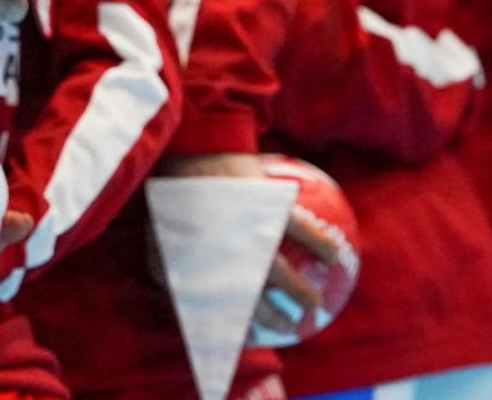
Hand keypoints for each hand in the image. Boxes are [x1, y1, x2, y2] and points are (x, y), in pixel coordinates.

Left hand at [157, 154, 337, 337]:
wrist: (194, 153)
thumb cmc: (176, 199)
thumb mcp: (160, 241)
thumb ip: (169, 274)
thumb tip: (179, 302)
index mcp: (202, 268)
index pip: (221, 312)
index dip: (236, 331)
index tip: (253, 338)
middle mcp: (228, 258)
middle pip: (258, 302)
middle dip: (276, 320)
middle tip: (292, 327)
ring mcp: (252, 235)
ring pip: (283, 276)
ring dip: (302, 294)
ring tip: (315, 305)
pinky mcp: (271, 208)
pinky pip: (303, 232)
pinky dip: (319, 246)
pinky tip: (332, 256)